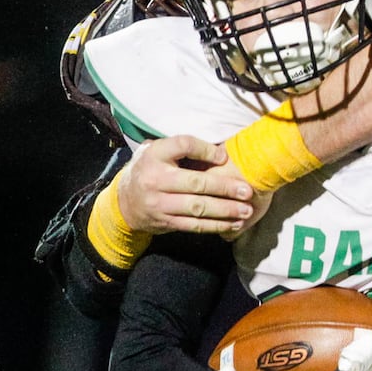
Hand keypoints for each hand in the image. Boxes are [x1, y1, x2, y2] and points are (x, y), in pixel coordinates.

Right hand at [118, 136, 264, 235]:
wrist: (124, 201)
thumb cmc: (151, 169)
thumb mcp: (159, 151)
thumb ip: (183, 148)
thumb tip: (222, 150)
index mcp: (155, 155)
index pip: (183, 146)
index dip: (205, 150)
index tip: (224, 156)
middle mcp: (154, 179)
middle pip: (195, 183)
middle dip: (225, 188)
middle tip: (247, 191)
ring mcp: (159, 203)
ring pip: (197, 207)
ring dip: (225, 210)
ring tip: (246, 210)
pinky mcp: (165, 222)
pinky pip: (194, 225)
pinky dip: (216, 225)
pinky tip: (234, 223)